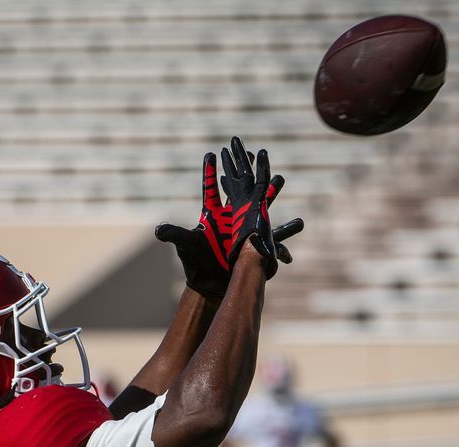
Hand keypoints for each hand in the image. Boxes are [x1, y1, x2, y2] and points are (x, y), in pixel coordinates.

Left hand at [156, 153, 303, 296]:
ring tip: (281, 179)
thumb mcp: (186, 245)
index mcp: (212, 215)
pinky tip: (299, 222)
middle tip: (248, 151)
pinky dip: (281, 226)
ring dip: (271, 193)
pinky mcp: (252, 240)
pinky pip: (270, 231)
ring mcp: (242, 227)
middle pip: (237, 187)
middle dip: (242, 169)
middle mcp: (228, 217)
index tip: (212, 153)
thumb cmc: (197, 264)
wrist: (210, 282)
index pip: (210, 189)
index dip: (210, 172)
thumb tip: (159, 229)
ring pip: (260, 205)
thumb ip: (174, 234)